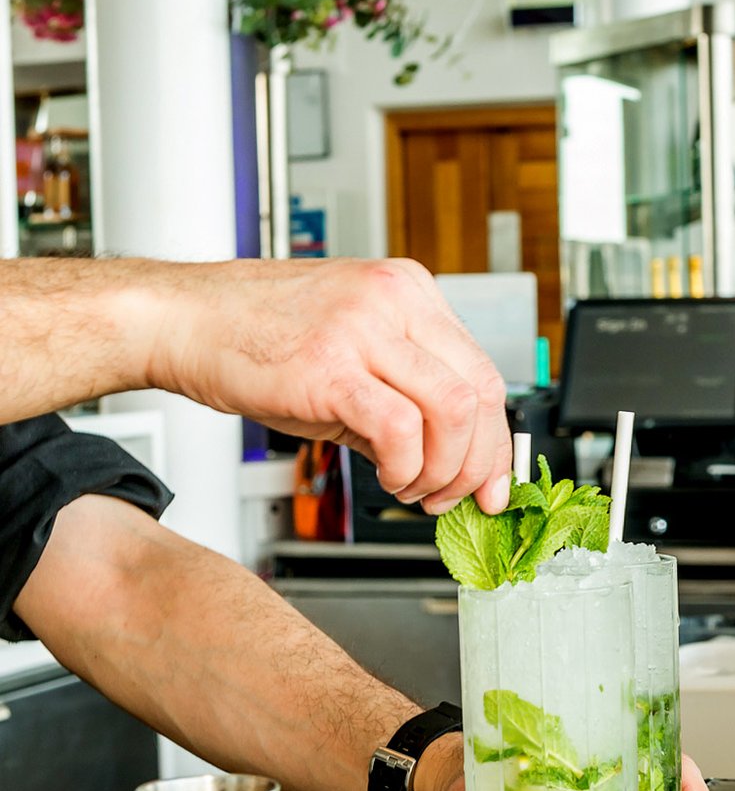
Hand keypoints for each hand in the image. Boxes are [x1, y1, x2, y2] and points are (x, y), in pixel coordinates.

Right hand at [153, 258, 510, 513]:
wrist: (181, 319)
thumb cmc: (259, 338)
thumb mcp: (352, 351)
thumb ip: (405, 394)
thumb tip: (450, 459)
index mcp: (410, 293)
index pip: (484, 372)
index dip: (496, 440)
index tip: (492, 481)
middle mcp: (396, 301)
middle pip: (481, 393)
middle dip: (478, 464)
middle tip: (454, 497)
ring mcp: (364, 328)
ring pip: (453, 410)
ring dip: (443, 469)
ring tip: (413, 488)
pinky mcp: (330, 365)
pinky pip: (400, 426)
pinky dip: (406, 466)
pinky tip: (388, 477)